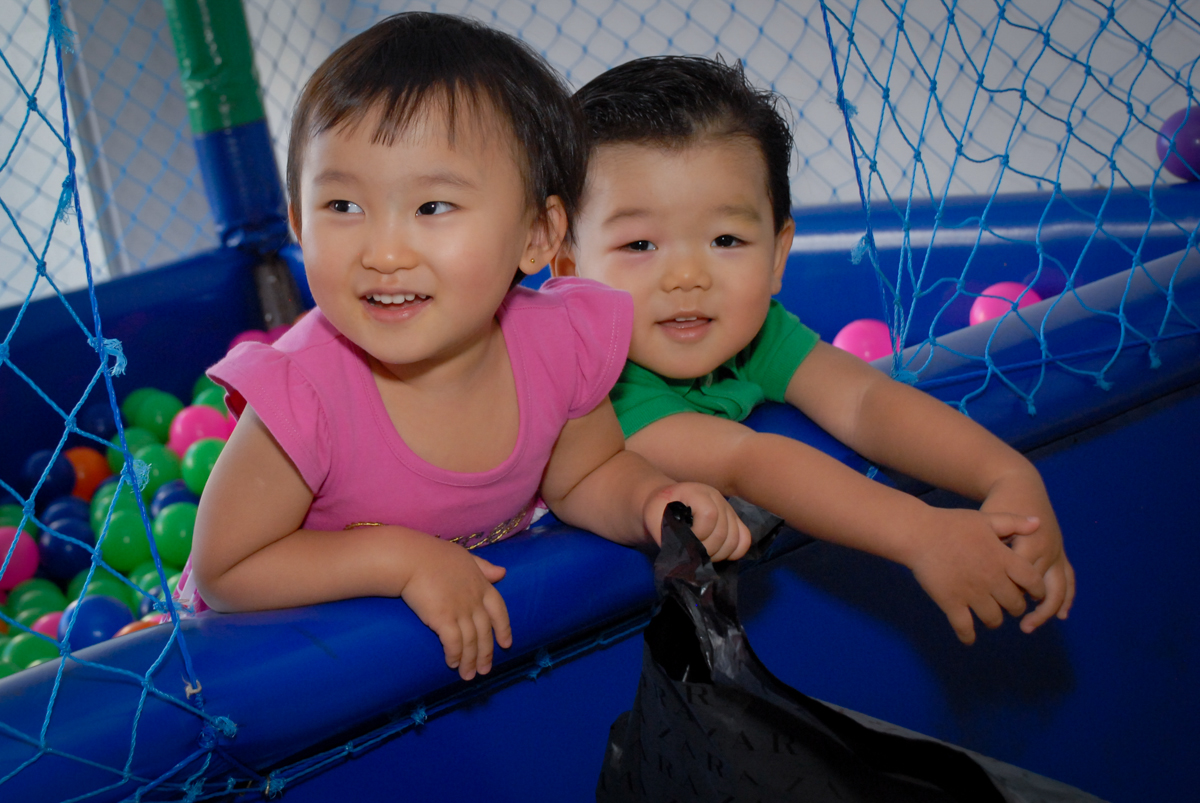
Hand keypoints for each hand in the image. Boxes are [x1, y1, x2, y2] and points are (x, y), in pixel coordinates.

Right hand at [398, 536, 511, 680]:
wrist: (411, 558)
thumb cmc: (434, 555)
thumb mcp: (465, 557)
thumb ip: (484, 567)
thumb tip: (502, 573)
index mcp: (481, 585)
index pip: (499, 610)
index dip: (504, 629)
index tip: (506, 644)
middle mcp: (474, 600)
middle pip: (485, 632)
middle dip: (486, 654)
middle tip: (485, 671)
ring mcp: (460, 610)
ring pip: (471, 642)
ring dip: (470, 661)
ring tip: (468, 675)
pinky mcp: (443, 618)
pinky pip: (453, 643)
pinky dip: (455, 655)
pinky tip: (452, 664)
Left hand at [644, 482, 751, 560]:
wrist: (666, 504)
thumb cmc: (659, 510)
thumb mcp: (653, 517)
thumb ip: (667, 534)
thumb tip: (686, 556)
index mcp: (697, 492)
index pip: (709, 515)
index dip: (699, 534)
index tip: (685, 541)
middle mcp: (717, 498)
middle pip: (724, 531)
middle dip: (708, 549)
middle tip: (693, 554)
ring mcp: (728, 509)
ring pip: (736, 538)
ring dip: (720, 554)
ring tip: (703, 556)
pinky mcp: (734, 521)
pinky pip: (744, 540)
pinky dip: (734, 552)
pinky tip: (718, 555)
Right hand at [906, 507, 1045, 643]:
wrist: (919, 534)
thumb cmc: (952, 524)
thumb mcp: (985, 518)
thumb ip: (1013, 522)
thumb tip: (1038, 523)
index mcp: (1002, 558)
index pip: (1032, 581)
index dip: (1038, 590)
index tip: (1035, 593)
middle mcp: (991, 579)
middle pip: (1015, 604)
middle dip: (1016, 607)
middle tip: (1010, 605)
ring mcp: (971, 593)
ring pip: (993, 619)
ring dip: (994, 620)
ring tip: (990, 617)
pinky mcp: (951, 603)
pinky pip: (964, 627)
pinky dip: (968, 636)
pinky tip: (969, 638)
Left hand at [980, 474, 1075, 633]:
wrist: (1020, 485)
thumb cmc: (998, 505)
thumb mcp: (988, 522)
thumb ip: (986, 546)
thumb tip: (974, 575)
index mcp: (1028, 543)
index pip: (1020, 579)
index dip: (1008, 595)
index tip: (995, 609)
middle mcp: (1046, 549)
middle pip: (1039, 588)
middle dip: (1029, 607)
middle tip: (1018, 625)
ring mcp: (1056, 552)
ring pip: (1057, 587)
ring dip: (1047, 609)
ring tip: (1031, 625)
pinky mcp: (1061, 552)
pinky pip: (1069, 578)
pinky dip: (1067, 597)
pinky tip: (1062, 615)